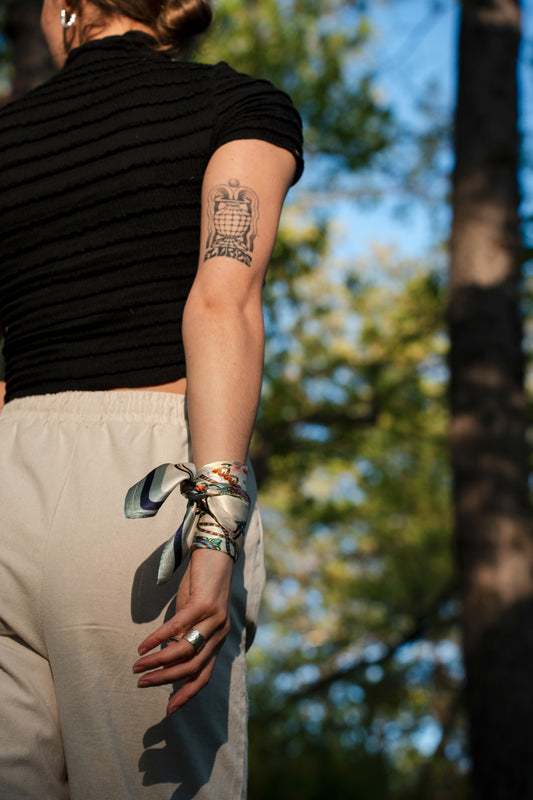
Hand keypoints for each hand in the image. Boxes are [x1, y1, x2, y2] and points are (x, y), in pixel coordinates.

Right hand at [132, 548, 233, 714]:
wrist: (217, 551)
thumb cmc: (203, 582)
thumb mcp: (194, 613)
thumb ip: (185, 634)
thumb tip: (166, 655)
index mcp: (218, 638)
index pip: (204, 675)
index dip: (187, 694)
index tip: (169, 710)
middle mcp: (219, 632)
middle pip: (192, 667)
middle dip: (165, 679)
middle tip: (142, 684)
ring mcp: (214, 619)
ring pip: (185, 651)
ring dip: (159, 663)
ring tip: (138, 667)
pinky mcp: (203, 604)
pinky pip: (178, 627)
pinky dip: (158, 639)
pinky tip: (143, 646)